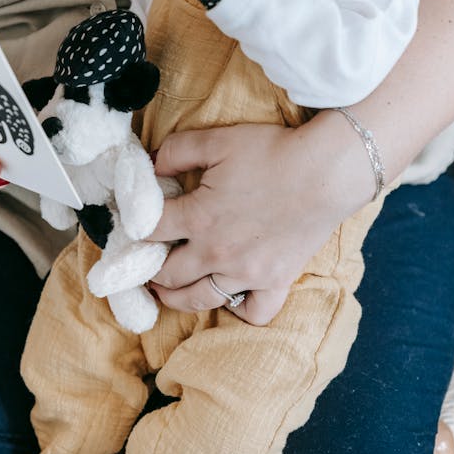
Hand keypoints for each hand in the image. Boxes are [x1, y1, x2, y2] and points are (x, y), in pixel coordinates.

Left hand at [148, 118, 362, 319]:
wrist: (326, 172)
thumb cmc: (271, 152)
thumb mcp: (216, 140)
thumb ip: (176, 150)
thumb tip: (150, 165)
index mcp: (198, 217)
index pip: (149, 230)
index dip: (132, 227)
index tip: (128, 227)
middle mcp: (217, 253)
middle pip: (167, 275)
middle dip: (148, 269)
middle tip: (142, 263)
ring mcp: (247, 274)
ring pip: (199, 299)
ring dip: (176, 297)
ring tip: (166, 290)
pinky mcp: (276, 282)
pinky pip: (253, 313)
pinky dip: (238, 310)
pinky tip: (229, 296)